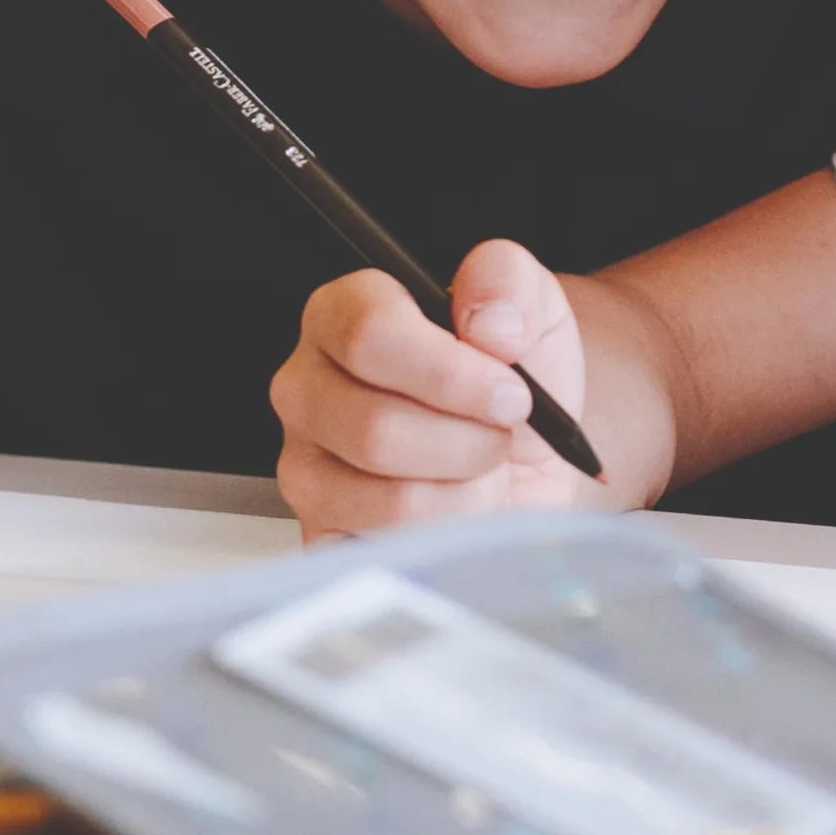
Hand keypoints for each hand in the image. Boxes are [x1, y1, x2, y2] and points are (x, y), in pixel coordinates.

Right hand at [271, 239, 591, 540]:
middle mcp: (308, 389)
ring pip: (390, 498)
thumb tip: (489, 322)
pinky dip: (450, 536)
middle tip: (502, 432)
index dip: (450, 372)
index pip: (368, 333)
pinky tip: (460, 507)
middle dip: (470, 439)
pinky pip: (388, 552)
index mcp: (344, 315)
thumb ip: (507, 281)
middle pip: (376, 428)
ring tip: (482, 467)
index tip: (511, 391)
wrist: (526, 453)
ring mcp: (306, 469)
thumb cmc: (512, 377)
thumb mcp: (529, 306)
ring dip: (468, 489)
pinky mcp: (321, 537)